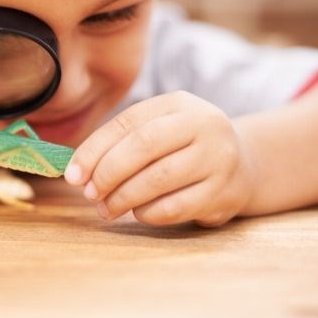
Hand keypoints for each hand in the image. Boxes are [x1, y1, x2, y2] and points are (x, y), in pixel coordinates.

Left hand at [64, 91, 255, 226]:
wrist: (244, 165)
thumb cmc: (184, 147)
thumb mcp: (160, 129)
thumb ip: (121, 142)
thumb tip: (77, 172)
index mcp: (179, 103)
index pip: (128, 122)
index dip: (94, 149)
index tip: (73, 175)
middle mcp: (204, 124)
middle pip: (143, 146)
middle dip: (108, 173)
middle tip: (90, 194)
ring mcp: (218, 158)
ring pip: (158, 179)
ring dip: (123, 198)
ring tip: (106, 208)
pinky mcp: (224, 193)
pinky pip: (175, 207)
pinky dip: (147, 213)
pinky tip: (138, 213)